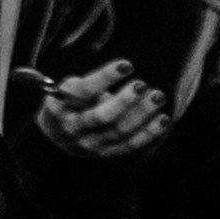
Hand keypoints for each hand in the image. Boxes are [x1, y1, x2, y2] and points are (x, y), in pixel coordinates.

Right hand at [32, 59, 171, 159]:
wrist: (55, 136)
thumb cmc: (66, 102)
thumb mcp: (67, 88)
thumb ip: (90, 83)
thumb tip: (125, 68)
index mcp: (59, 105)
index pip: (85, 90)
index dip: (106, 77)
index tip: (127, 65)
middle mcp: (73, 127)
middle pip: (103, 116)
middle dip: (125, 100)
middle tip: (143, 84)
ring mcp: (90, 143)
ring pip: (120, 131)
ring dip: (142, 114)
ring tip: (158, 97)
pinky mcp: (106, 153)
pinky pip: (131, 145)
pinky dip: (149, 133)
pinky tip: (164, 119)